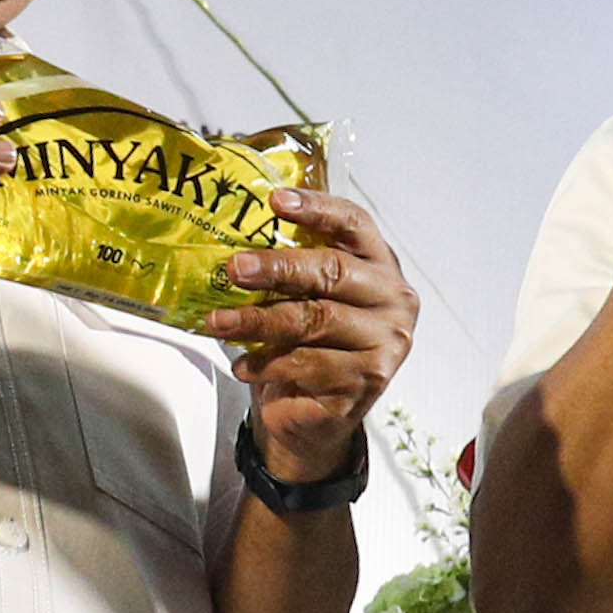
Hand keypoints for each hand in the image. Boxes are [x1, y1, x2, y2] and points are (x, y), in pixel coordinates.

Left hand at [205, 189, 418, 484]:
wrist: (318, 412)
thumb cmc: (309, 343)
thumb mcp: (303, 298)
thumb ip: (289, 269)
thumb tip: (226, 238)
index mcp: (380, 264)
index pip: (354, 224)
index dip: (316, 208)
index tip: (275, 200)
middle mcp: (393, 298)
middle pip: (333, 271)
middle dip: (278, 268)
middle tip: (234, 269)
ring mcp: (387, 341)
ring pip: (316, 320)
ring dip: (259, 321)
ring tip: (218, 323)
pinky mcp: (371, 379)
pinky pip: (312, 365)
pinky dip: (269, 364)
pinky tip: (243, 366)